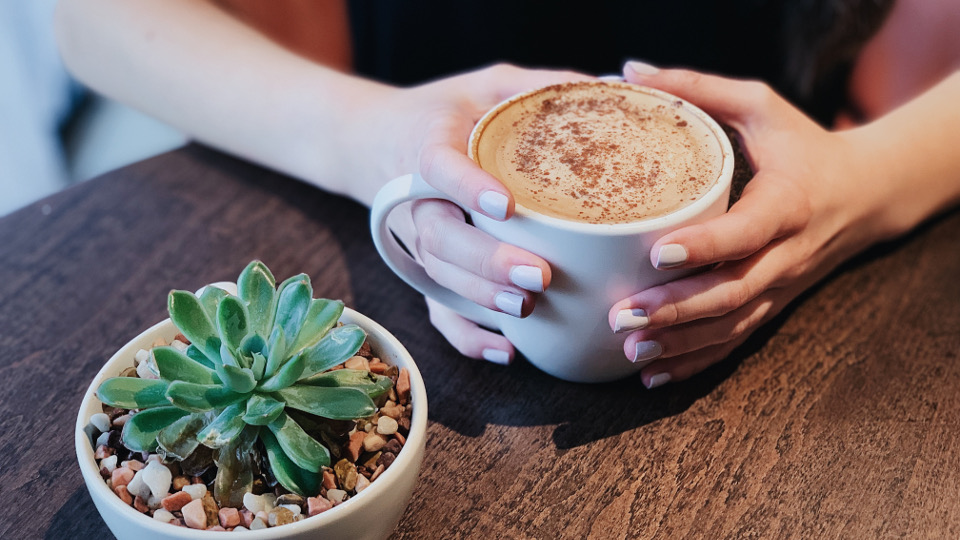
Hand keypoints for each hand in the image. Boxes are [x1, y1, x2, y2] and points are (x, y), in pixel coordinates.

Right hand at [367, 64, 590, 362]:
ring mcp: (420, 240)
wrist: (379, 141)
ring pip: (442, 278)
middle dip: (488, 262)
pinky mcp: (428, 268)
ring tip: (528, 308)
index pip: (439, 168)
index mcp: (427, 146)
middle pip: (441, 239)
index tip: (506, 205)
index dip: (468, 187)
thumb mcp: (486, 84)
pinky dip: (468, 338)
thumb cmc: (447, 112)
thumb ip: (537, 86)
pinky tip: (507, 351)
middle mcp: (418, 200)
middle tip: (537, 276)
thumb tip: (614, 85)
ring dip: (483, 299)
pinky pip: (438, 311)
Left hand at [608, 61, 885, 387]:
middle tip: (624, 316)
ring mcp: (780, 287)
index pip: (747, 231)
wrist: (864, 195)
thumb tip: (631, 72)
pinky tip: (654, 374)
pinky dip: (696, 362)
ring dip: (681, 342)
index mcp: (788, 203)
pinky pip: (734, 341)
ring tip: (631, 349)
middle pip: (733, 291)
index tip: (657, 252)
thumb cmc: (804, 147)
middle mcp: (786, 254)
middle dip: (677, 308)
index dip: (705, 245)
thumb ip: (700, 91)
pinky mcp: (772, 305)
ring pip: (731, 325)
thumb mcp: (762, 108)